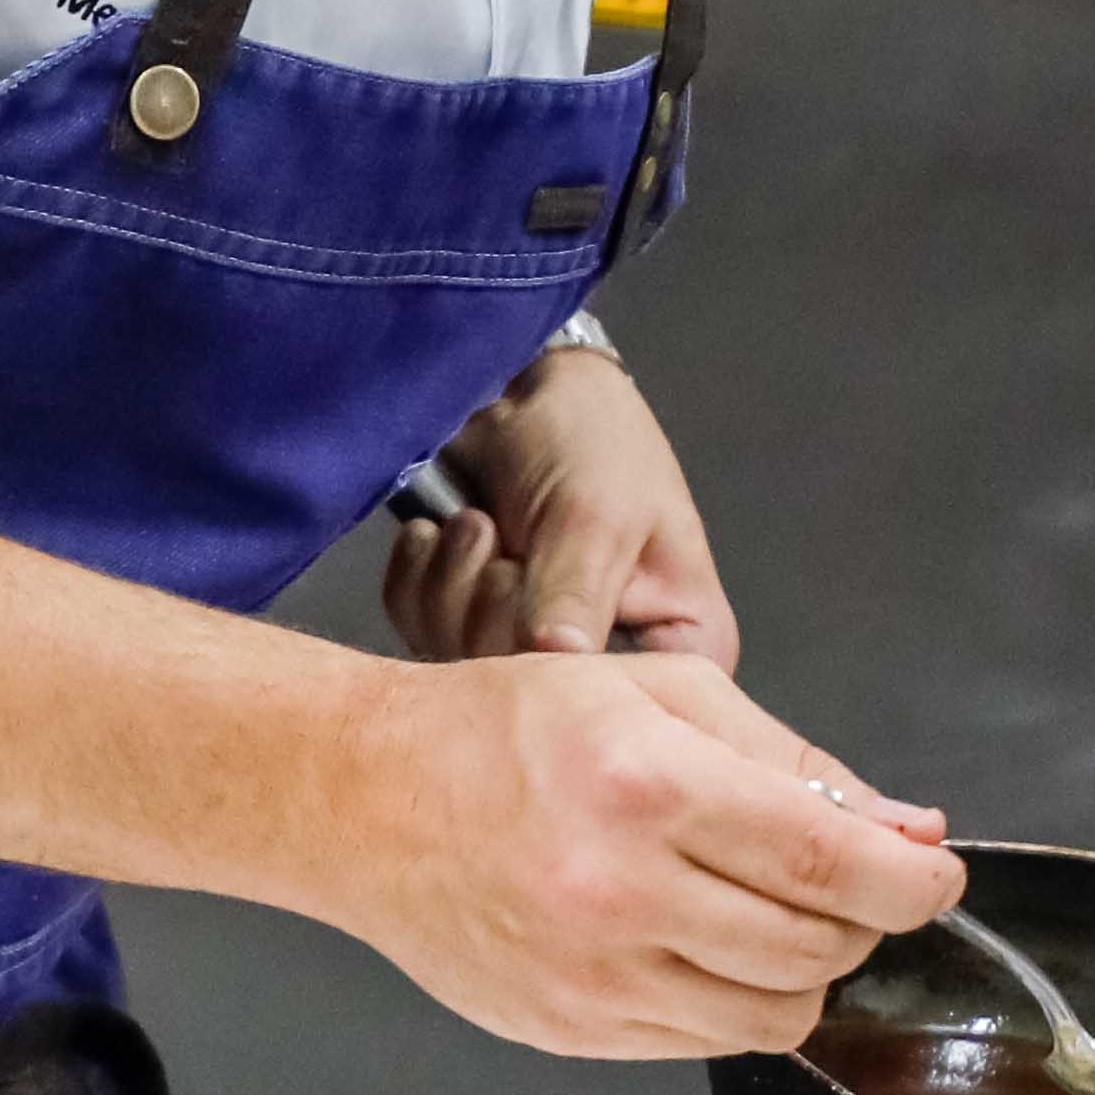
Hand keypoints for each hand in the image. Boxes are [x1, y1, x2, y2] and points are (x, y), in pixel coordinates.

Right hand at [322, 643, 962, 1057]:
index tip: (936, 872)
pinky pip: (703, 1042)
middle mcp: (619, 893)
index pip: (826, 862)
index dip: (910, 880)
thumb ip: (788, 761)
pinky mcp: (569, 1032)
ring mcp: (591, 978)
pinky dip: (729, 1000)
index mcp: (645, 786)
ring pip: (772, 1017)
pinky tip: (694, 943)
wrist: (362, 803)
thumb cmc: (504, 730)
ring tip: (768, 915)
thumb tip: (905, 830)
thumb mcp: (652, 695)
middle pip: (813, 948)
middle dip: (860, 917)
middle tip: (842, 879)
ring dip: (803, 971)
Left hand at [388, 346, 736, 665]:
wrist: (518, 385)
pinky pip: (415, 632)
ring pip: (462, 665)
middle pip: (530, 697)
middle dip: (494, 605)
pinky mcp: (466, 631)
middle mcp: (608, 666)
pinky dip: (422, 574)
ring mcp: (531, 653)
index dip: (565, 667)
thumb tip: (561, 656)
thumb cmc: (590, 439)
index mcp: (679, 649)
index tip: (537, 601)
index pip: (625, 709)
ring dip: (453, 581)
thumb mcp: (595, 510)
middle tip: (505, 537)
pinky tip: (446, 531)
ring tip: (479, 521)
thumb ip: (579, 589)